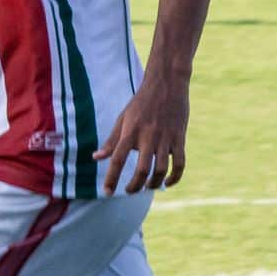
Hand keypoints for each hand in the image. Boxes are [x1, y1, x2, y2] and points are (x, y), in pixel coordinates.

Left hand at [92, 69, 188, 194]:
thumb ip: (112, 141)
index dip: (111, 178)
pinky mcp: (180, 138)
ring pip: (161, 170)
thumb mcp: (123, 118)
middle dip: (135, 186)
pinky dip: (175, 178)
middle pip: (142, 170)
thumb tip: (96, 158)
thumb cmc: (141, 102)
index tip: (107, 192)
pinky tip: (167, 183)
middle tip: (130, 191)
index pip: (118, 159)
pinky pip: (180, 164)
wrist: (167, 83)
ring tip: (147, 187)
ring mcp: (166, 138)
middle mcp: (148, 136)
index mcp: (131, 131)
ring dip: (154, 184)